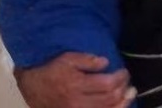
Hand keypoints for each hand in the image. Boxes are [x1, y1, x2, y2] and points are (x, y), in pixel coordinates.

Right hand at [14, 52, 135, 107]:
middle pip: (110, 99)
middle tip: (128, 82)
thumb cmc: (52, 69)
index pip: (108, 84)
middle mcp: (78, 102)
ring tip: (129, 95)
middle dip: (123, 89)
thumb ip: (88, 60)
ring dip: (122, 103)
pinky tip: (118, 106)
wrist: (32, 86)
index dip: (121, 78)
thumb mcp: (68, 58)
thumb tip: (106, 63)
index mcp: (77, 85)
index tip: (124, 71)